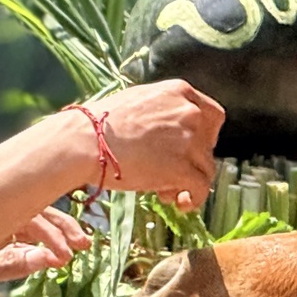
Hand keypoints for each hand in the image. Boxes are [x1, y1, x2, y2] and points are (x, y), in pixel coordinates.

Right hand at [92, 80, 222, 210]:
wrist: (84, 141)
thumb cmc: (100, 124)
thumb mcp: (139, 102)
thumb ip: (163, 111)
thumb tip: (171, 132)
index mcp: (179, 91)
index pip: (212, 116)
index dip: (205, 137)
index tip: (191, 150)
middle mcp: (189, 112)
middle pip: (208, 145)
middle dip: (193, 162)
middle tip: (171, 174)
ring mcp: (187, 139)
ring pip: (205, 168)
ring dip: (187, 183)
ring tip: (164, 192)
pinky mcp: (181, 167)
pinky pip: (201, 187)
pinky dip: (194, 198)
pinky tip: (179, 204)